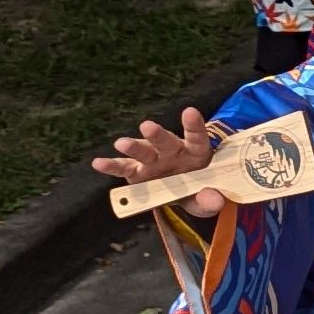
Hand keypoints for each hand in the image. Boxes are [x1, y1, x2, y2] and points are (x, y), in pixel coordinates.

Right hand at [94, 107, 226, 217]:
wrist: (183, 195)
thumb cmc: (199, 190)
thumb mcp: (208, 199)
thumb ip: (210, 200)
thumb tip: (214, 201)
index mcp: (195, 153)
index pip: (196, 137)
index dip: (193, 126)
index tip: (190, 112)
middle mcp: (172, 152)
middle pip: (165, 141)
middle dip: (157, 135)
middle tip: (147, 127)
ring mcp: (153, 160)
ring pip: (143, 151)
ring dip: (133, 147)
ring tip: (121, 143)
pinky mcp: (136, 172)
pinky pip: (123, 168)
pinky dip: (112, 166)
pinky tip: (99, 163)